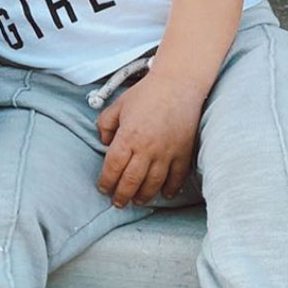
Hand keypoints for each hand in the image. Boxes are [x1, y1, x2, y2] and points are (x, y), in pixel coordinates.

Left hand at [96, 74, 203, 207]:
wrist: (178, 84)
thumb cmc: (146, 93)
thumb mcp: (118, 106)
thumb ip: (105, 125)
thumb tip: (104, 142)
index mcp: (128, 136)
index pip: (113, 167)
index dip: (106, 182)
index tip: (103, 188)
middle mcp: (147, 148)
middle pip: (131, 181)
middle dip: (122, 195)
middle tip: (118, 202)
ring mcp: (167, 152)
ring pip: (153, 183)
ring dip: (144, 196)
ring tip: (137, 201)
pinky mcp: (184, 152)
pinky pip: (177, 177)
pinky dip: (170, 189)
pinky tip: (164, 194)